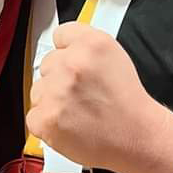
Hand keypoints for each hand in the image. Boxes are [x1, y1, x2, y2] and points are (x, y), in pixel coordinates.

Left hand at [28, 22, 169, 172]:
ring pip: (38, 90)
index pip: (61, 35)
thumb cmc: (129, 104)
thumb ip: (85, 48)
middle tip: (82, 93)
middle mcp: (71, 63)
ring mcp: (56, 91)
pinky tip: (70, 124)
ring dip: (52, 100)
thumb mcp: (115, 57)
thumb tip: (63, 49)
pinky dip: (48, 123)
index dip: (67, 51)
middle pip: (47, 63)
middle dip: (60, 78)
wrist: (138, 138)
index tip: (73, 62)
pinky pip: (34, 116)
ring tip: (78, 111)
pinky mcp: (45, 118)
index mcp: (90, 44)